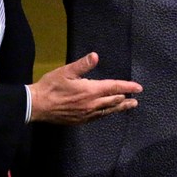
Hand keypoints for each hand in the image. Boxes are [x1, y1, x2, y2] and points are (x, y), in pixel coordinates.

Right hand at [28, 52, 142, 124]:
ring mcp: (86, 114)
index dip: (127, 87)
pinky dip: (106, 113)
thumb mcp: (66, 71)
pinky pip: (98, 117)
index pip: (114, 88)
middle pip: (114, 102)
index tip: (138, 88)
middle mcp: (91, 104)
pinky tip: (107, 112)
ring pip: (107, 111)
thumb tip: (95, 56)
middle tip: (136, 99)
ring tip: (128, 106)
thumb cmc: (51, 86)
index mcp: (90, 90)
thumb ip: (82, 65)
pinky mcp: (80, 120)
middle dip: (126, 99)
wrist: (37, 106)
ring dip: (119, 108)